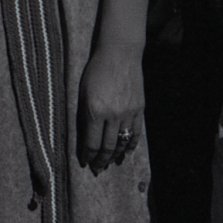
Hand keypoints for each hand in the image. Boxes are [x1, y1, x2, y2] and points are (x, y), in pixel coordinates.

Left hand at [76, 43, 144, 175]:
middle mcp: (113, 115)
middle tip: (97, 169)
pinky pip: (136, 133)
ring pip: (122, 143)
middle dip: (101, 161)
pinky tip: (126, 152)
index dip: (87, 156)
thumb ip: (84, 115)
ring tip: (110, 163)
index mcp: (95, 111)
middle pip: (107, 147)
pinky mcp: (139, 109)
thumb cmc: (95, 70)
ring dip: (115, 156)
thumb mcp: (83, 92)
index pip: (91, 143)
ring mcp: (128, 113)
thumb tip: (84, 137)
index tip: (84, 162)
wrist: (119, 54)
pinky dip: (130, 145)